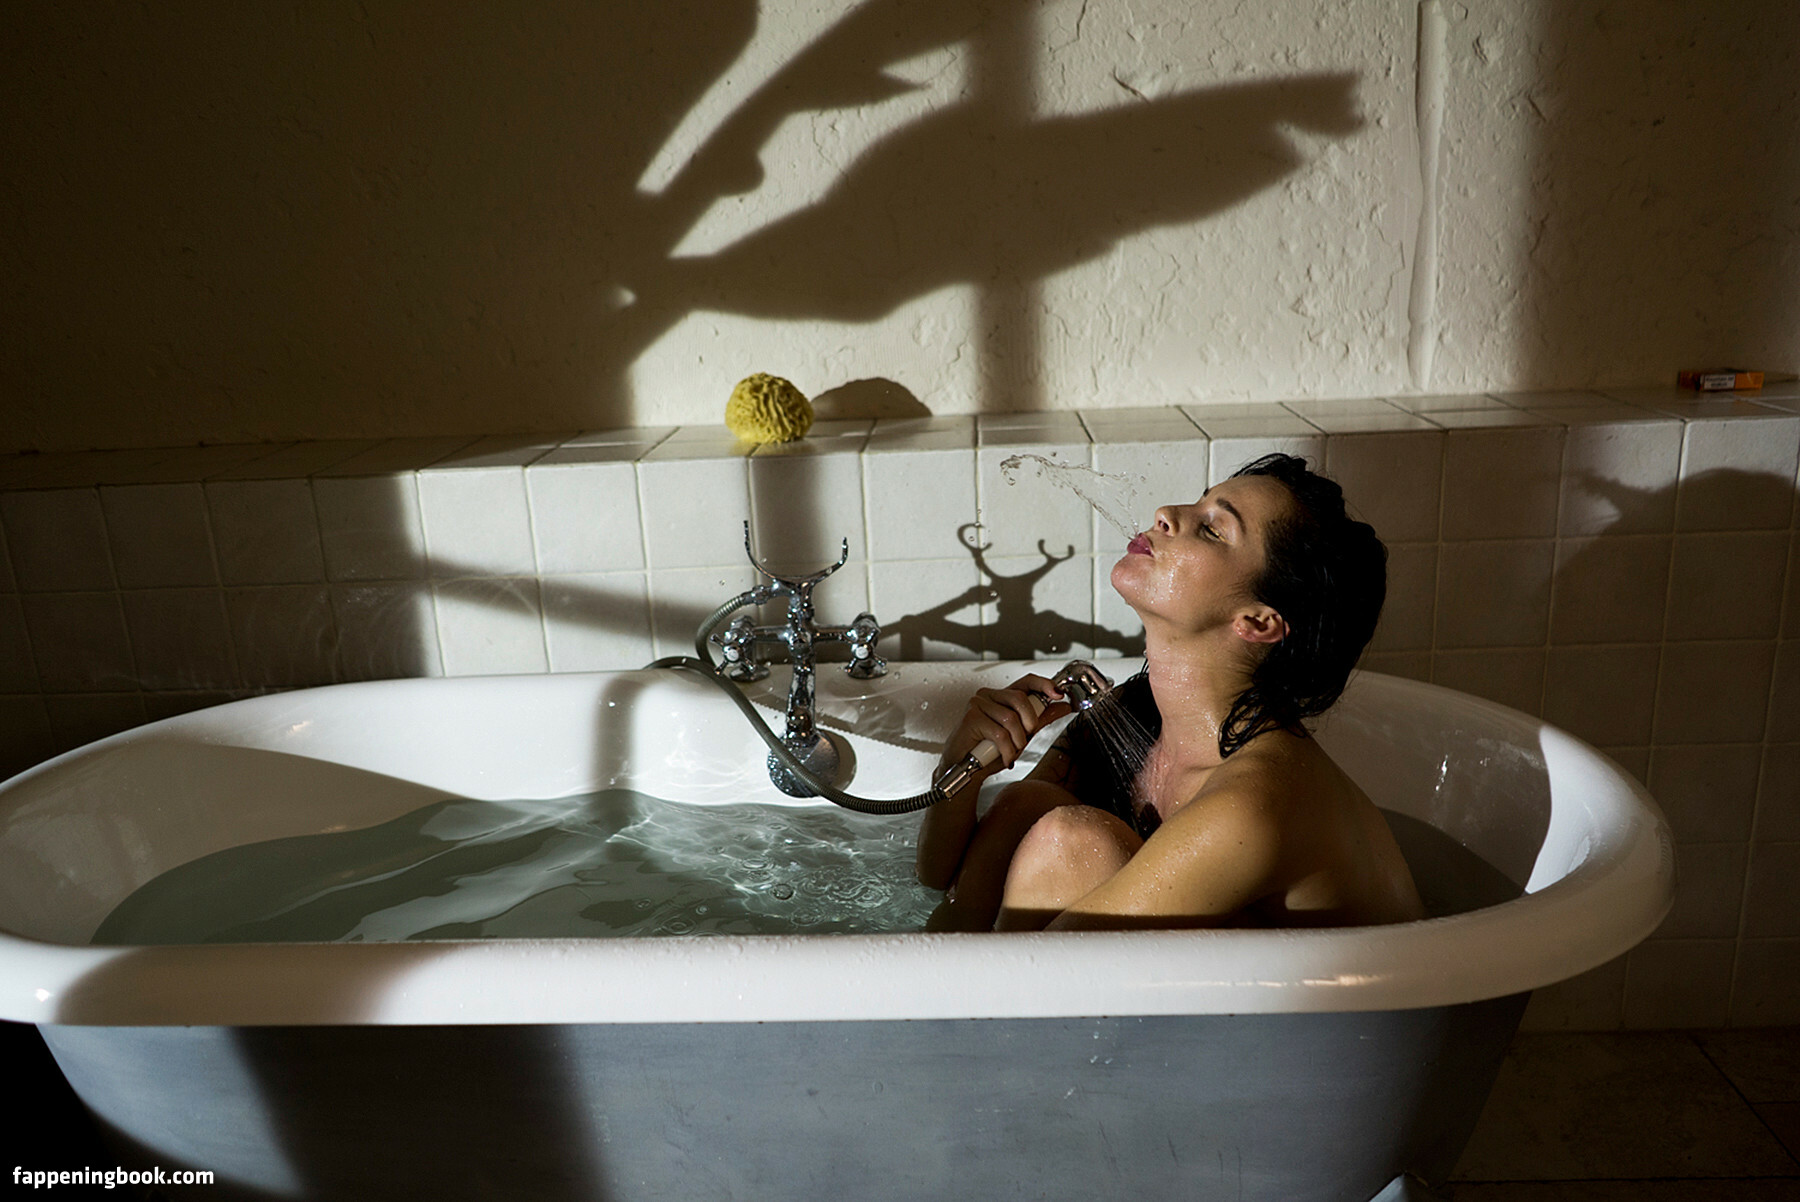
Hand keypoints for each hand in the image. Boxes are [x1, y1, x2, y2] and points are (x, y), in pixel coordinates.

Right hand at [939, 674, 1071, 777]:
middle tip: (1027, 737)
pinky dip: (1007, 750)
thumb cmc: (989, 751)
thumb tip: (1062, 706)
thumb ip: (1041, 719)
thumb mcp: (1022, 734)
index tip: (1058, 695)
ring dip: (1017, 740)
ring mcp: (977, 704)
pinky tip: (1004, 758)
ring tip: (1012, 751)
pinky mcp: (970, 718)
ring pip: (1010, 718)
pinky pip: (999, 733)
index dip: (1044, 684)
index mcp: (1001, 696)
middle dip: (1030, 722)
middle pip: (1020, 698)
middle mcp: (988, 696)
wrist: (966, 769)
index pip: (1026, 681)